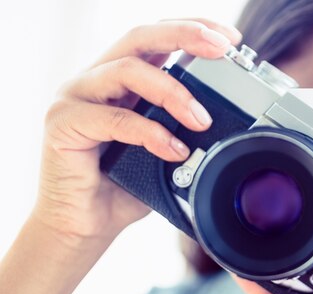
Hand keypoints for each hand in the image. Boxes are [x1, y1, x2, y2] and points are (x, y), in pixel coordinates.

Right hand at [33, 19, 240, 243]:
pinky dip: (150, 132)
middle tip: (222, 48)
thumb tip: (230, 124)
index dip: (192, 30)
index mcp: (122, 81)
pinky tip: (174, 150)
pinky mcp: (63, 124)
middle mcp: (97, 80)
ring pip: (127, 70)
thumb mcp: (165, 151)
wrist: (86, 226)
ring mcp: (76, 97)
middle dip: (186, 35)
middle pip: (140, 37)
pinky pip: (113, 118)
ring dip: (173, 92)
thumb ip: (184, 130)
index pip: (157, 40)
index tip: (230, 38)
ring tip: (201, 121)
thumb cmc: (123, 187)